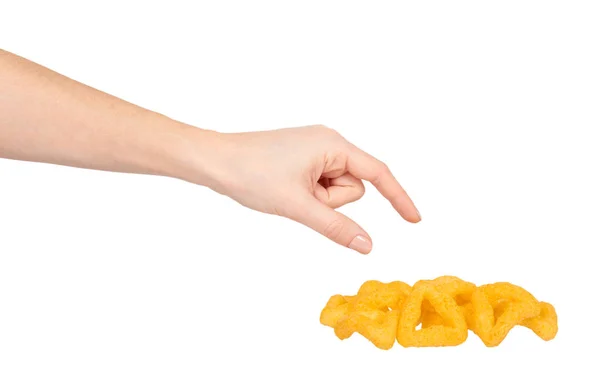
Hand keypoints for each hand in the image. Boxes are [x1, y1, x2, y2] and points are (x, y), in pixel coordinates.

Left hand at [184, 125, 420, 253]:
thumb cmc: (251, 174)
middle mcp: (327, 143)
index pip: (377, 174)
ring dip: (316, 200)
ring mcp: (313, 150)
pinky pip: (318, 185)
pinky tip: (283, 188)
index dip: (398, 198)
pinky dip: (307, 195)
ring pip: (334, 190)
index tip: (415, 220)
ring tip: (287, 192)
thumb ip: (336, 227)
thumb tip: (367, 245)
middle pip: (352, 187)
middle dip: (330, 201)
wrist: (213, 161)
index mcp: (333, 144)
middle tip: (298, 197)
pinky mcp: (301, 159)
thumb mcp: (299, 205)